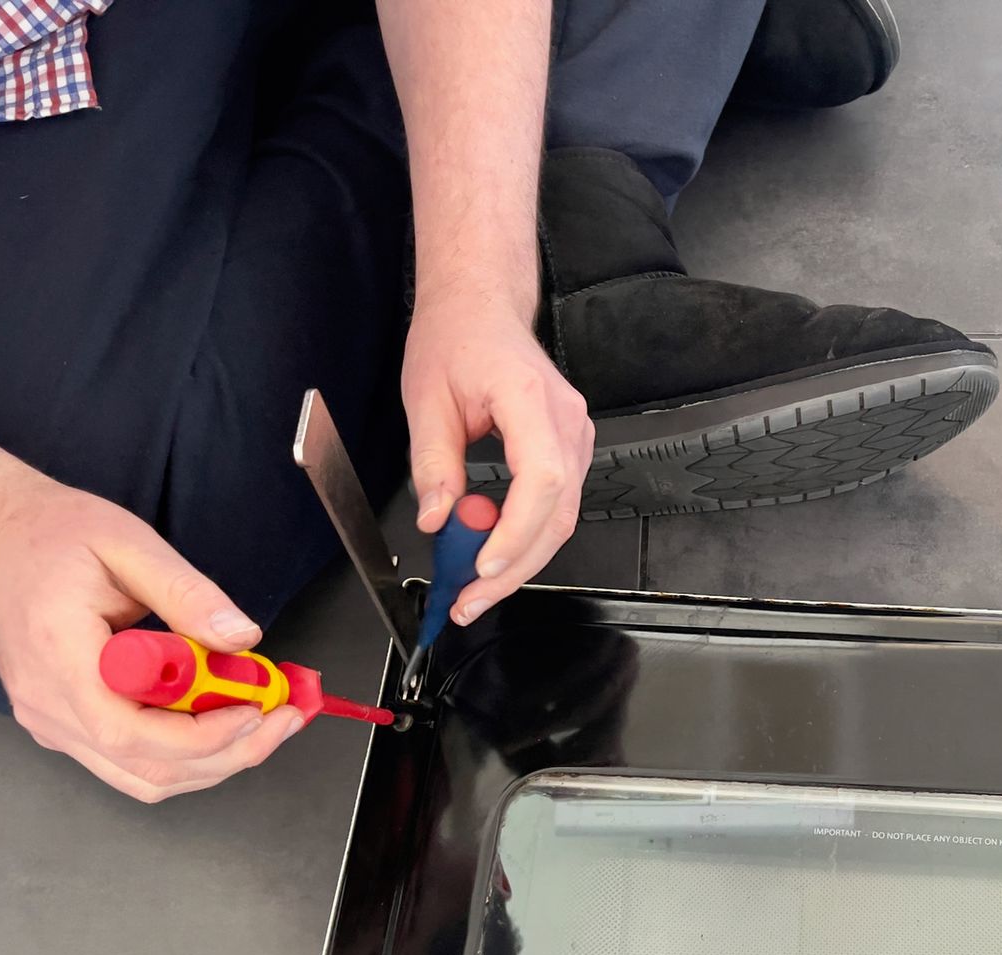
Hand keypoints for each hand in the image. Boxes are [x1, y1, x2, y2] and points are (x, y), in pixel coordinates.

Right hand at [0, 478, 300, 801]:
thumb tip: (241, 637)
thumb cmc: (49, 538)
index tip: (256, 712)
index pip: (131, 732)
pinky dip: (184, 755)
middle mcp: (48, 704)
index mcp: (60, 657)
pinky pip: (129, 765)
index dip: (203, 736)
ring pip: (142, 779)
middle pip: (146, 768)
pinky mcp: (62, 727)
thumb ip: (187, 592)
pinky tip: (220, 723)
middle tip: (283, 718)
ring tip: (264, 722)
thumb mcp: (127, 543)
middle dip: (229, 754)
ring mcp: (51, 723)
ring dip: (213, 762)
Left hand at [401, 279, 593, 625]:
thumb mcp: (426, 399)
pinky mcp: (570, 449)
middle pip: (558, 512)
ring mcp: (576, 435)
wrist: (481, 308)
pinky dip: (526, 536)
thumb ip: (434, 463)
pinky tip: (493, 554)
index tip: (483, 564)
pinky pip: (557, 506)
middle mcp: (565, 419)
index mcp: (528, 397)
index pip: (542, 477)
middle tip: (469, 599)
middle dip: (515, 566)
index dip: (517, 529)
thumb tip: (438, 520)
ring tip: (475, 587)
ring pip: (561, 518)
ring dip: (520, 559)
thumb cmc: (455, 339)